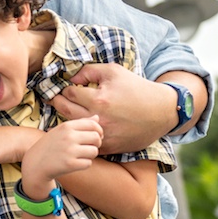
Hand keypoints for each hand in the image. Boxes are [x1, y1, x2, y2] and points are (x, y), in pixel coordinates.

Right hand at [20, 117, 101, 196]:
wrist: (36, 162)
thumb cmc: (51, 144)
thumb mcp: (62, 130)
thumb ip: (80, 123)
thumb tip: (97, 117)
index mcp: (67, 126)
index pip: (93, 125)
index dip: (99, 131)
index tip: (96, 136)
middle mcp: (69, 137)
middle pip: (96, 137)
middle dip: (96, 143)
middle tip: (89, 147)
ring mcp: (69, 151)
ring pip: (94, 151)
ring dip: (90, 154)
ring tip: (81, 155)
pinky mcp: (70, 164)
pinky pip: (88, 163)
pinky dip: (84, 164)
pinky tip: (76, 162)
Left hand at [48, 63, 172, 153]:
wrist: (161, 111)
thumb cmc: (136, 88)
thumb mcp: (113, 71)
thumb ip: (89, 71)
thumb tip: (72, 79)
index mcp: (99, 99)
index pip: (69, 93)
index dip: (65, 89)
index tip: (65, 88)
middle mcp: (98, 119)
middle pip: (65, 111)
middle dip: (58, 102)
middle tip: (56, 98)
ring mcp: (103, 135)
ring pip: (73, 128)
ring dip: (67, 118)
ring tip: (66, 111)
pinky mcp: (109, 147)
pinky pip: (86, 142)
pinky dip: (80, 135)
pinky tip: (79, 128)